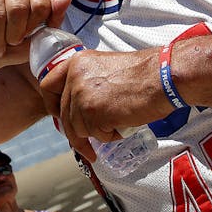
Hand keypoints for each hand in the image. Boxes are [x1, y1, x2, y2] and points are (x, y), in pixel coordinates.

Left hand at [39, 48, 168, 144]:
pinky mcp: (93, 113)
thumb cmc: (143, 75)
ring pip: (79, 128)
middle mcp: (74, 77)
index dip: (53, 106)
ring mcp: (82, 95)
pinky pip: (96, 135)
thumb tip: (76, 110)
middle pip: (64, 115)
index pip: (48, 86)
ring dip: (99, 133)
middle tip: (87, 148)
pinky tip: (124, 123)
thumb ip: (86, 82)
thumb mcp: (104, 68)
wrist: (163, 77)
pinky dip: (110, 135)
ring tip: (120, 122)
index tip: (60, 118)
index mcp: (76, 62)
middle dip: (76, 134)